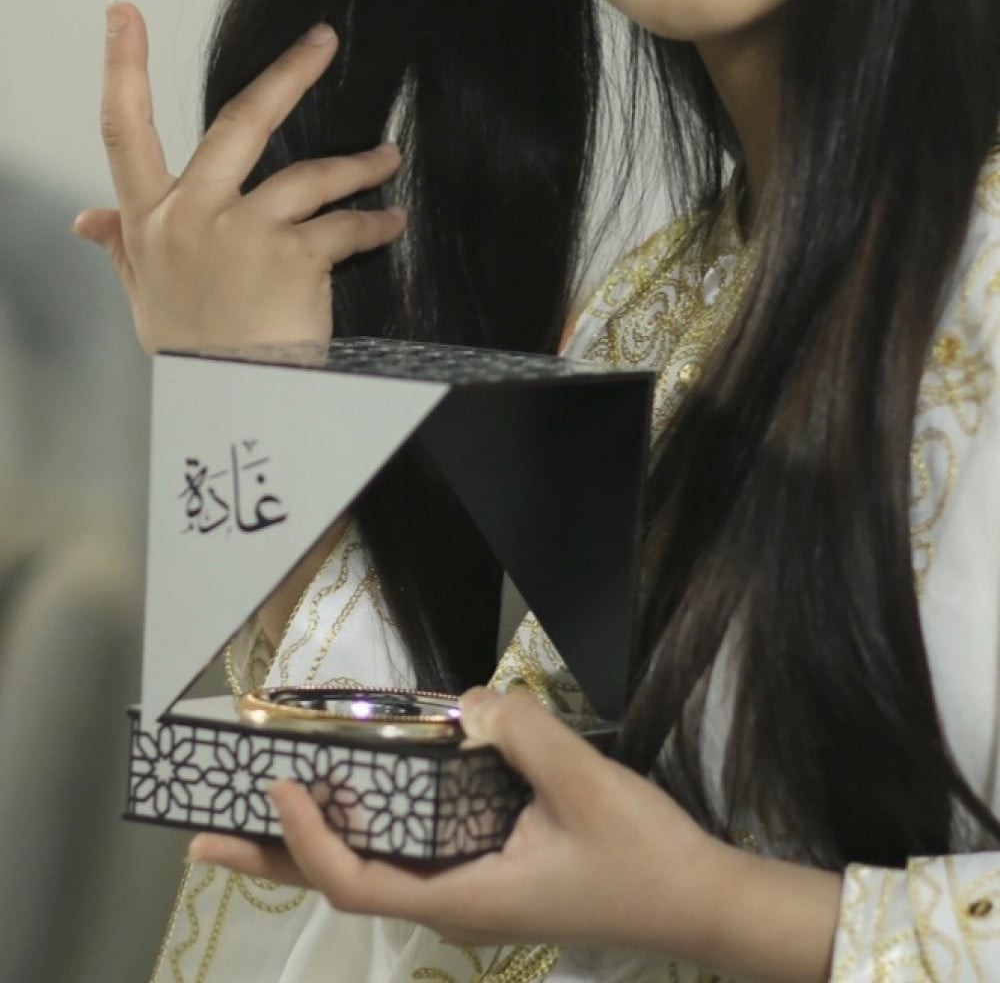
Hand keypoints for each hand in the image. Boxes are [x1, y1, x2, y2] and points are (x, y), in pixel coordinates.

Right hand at [74, 2, 406, 354]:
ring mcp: (245, 232)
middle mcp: (195, 215)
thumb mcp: (146, 297)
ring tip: (388, 157)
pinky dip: (374, 224)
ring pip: (310, 176)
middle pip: (240, 124)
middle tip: (323, 42)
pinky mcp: (294, 257)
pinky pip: (343, 229)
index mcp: (152, 222)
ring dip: (358, 165)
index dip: (123, 70)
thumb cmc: (192, 351)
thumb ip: (125, 249)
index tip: (126, 17)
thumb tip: (88, 220)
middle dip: (287, 75)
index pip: (123, 134)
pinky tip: (392, 221)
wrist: (232, 400)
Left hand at [189, 688, 727, 956]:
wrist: (695, 897)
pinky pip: (414, 852)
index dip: (308, 837)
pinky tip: (368, 798)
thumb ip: (521, 734)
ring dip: (317, 840)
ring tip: (267, 812)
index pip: (357, 880)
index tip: (278, 784)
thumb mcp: (583, 785)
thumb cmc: (641, 854)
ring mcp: (471, 892)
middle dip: (275, 859)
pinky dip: (374, 826)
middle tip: (207, 837)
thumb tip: (465, 704)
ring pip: (377, 867)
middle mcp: (453, 904)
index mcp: (465, 898)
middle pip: (346, 882)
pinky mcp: (491, 873)